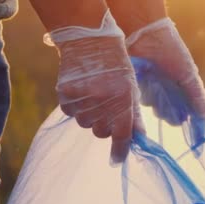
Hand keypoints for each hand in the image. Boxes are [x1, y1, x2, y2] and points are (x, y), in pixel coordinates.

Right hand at [48, 11, 143, 163]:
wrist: (90, 42)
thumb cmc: (117, 66)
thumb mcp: (132, 89)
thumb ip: (135, 116)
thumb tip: (138, 139)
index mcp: (122, 101)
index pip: (121, 135)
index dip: (120, 151)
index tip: (117, 161)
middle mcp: (101, 103)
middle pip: (102, 133)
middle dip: (106, 126)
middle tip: (108, 109)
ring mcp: (81, 101)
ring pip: (86, 124)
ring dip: (92, 116)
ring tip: (96, 95)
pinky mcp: (65, 97)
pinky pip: (72, 114)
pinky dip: (78, 108)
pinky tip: (83, 92)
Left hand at [126, 18, 204, 120]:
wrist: (145, 35)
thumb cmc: (171, 51)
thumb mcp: (187, 74)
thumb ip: (197, 94)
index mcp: (184, 89)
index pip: (186, 112)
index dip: (185, 117)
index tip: (185, 119)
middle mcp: (169, 92)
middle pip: (169, 115)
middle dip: (169, 112)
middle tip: (168, 102)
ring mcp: (153, 91)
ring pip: (156, 109)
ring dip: (156, 102)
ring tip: (156, 84)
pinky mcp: (139, 88)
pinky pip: (143, 100)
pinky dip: (145, 95)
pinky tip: (146, 82)